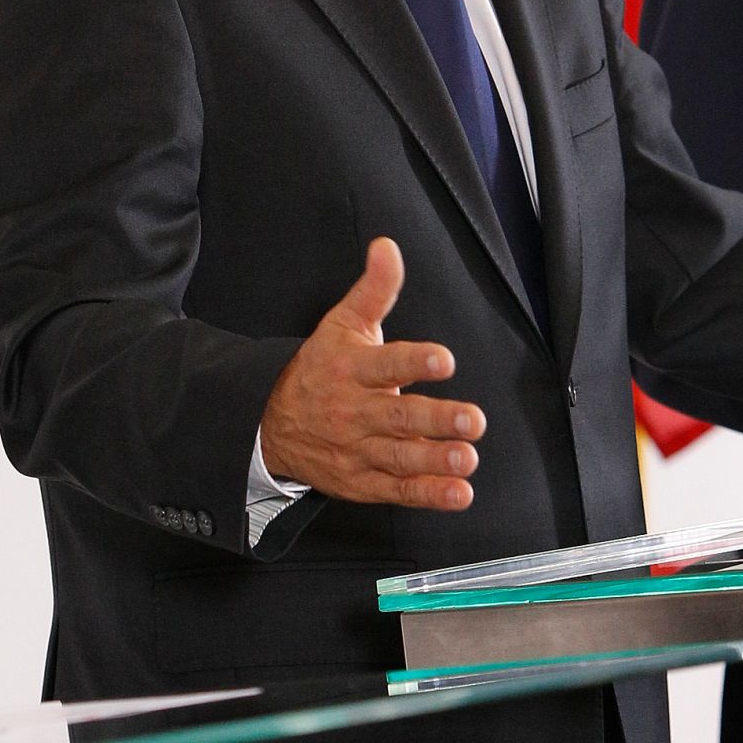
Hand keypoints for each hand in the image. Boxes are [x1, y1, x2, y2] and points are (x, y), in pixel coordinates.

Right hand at [259, 237, 484, 508]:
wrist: (270, 422)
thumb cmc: (321, 367)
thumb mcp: (343, 322)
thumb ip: (374, 288)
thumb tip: (387, 247)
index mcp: (352, 369)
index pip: (385, 364)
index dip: (415, 362)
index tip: (444, 360)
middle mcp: (355, 411)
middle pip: (398, 416)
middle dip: (437, 419)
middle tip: (472, 419)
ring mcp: (358, 450)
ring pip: (399, 457)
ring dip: (435, 460)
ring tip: (467, 458)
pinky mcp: (362, 481)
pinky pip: (397, 490)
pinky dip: (428, 495)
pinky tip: (458, 493)